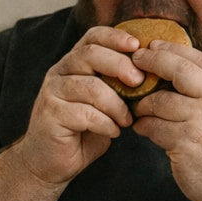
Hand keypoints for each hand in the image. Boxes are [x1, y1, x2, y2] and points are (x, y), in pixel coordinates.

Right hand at [13, 26, 139, 185]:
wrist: (50, 163)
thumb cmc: (82, 132)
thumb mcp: (103, 105)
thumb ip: (117, 88)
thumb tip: (150, 75)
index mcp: (73, 64)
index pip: (92, 37)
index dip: (115, 37)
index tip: (138, 46)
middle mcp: (59, 73)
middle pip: (90, 54)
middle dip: (120, 65)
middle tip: (139, 83)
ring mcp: (52, 93)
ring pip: (90, 86)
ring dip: (116, 104)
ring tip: (127, 120)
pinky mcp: (50, 115)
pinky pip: (84, 113)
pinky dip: (105, 124)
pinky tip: (112, 132)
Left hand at [130, 41, 201, 200]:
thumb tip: (172, 71)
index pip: (197, 58)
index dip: (172, 48)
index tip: (152, 45)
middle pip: (178, 69)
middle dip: (152, 62)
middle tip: (133, 62)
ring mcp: (201, 122)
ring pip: (160, 101)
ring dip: (142, 104)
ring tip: (136, 110)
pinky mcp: (186, 144)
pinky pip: (154, 127)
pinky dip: (143, 127)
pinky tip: (141, 129)